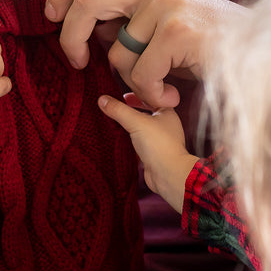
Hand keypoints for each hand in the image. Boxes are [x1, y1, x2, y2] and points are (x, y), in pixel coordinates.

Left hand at [44, 0, 244, 108]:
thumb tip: (87, 28)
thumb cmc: (206, 45)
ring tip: (160, 86)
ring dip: (133, 81)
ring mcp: (167, 4)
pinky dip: (151, 94)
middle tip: (76, 63)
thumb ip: (127, 15)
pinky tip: (172, 95)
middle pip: (86, 2)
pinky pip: (140, 74)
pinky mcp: (178, 30)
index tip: (49, 17)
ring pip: (117, 53)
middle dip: (70, 37)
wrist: (259, 55)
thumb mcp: (162, 19)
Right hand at [98, 94, 198, 212]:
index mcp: (167, 113)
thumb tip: (102, 99)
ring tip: (111, 123)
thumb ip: (118, 110)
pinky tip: (117, 140)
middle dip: (129, 112)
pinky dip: (128, 141)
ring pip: (140, 130)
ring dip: (127, 127)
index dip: (135, 96)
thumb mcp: (136, 122)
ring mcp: (159, 141)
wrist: (168, 174)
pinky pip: (138, 144)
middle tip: (114, 109)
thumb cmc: (159, 145)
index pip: (149, 99)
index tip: (120, 96)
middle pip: (144, 114)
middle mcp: (165, 126)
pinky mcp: (152, 154)